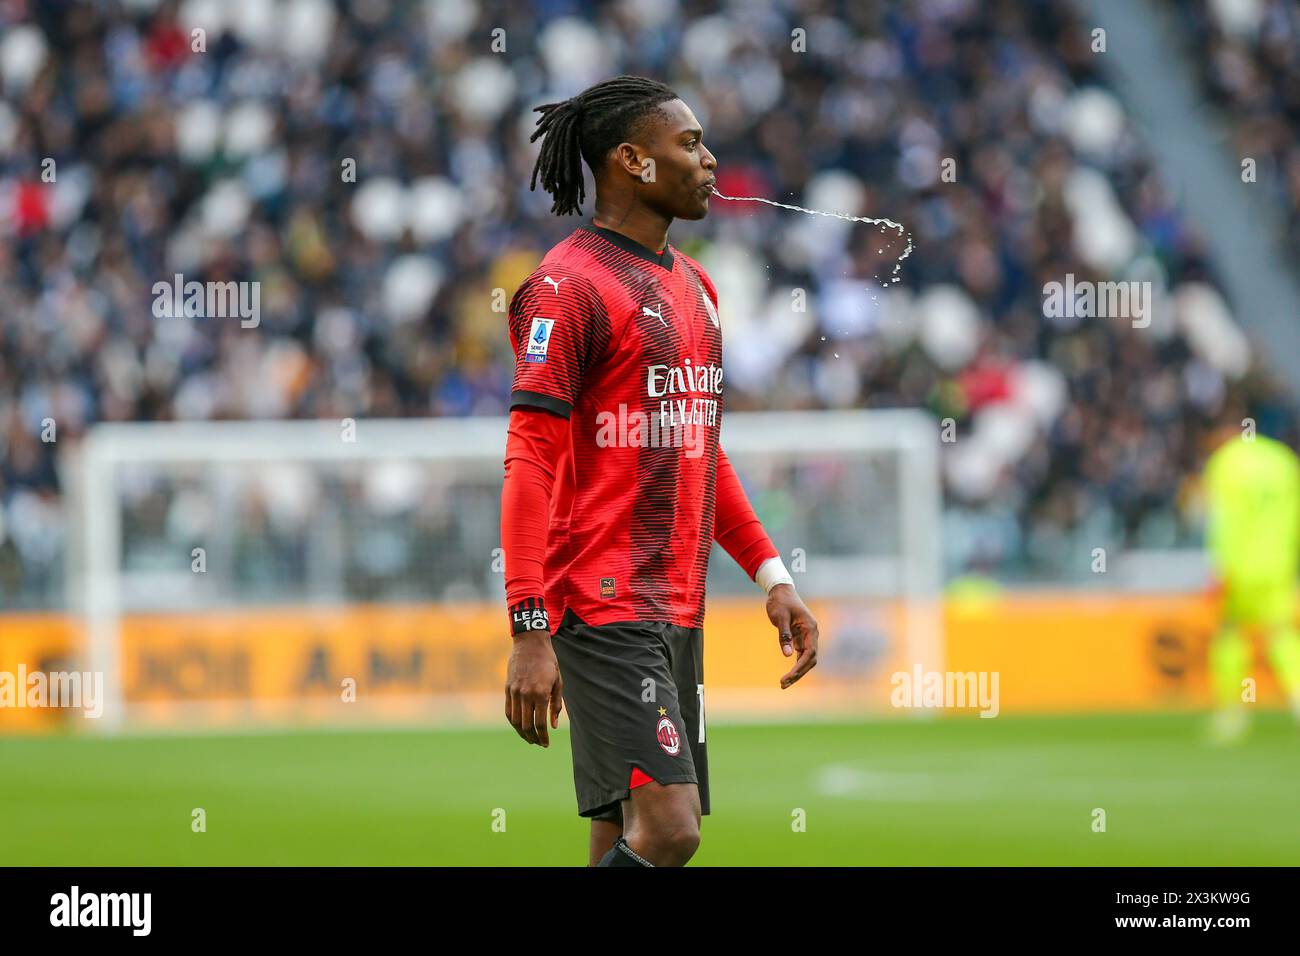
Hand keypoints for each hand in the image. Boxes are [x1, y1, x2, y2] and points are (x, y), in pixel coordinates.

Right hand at [505, 631, 562, 745]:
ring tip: (529, 739)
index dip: (543, 737)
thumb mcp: (558, 682)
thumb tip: (554, 726)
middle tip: (539, 743)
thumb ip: (556, 705)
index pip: (540, 723)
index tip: (546, 743)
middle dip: (533, 738)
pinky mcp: (508, 689)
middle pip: (527, 725)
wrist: (530, 644)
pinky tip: (520, 727)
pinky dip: (513, 722)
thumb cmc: (548, 662)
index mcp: (541, 693)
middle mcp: (526, 694)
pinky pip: (508, 711)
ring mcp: (515, 692)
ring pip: (515, 721)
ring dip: (522, 733)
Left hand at [766, 583, 818, 688]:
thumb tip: (787, 655)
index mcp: (810, 628)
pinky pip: (801, 655)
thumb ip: (784, 635)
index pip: (810, 652)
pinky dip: (795, 665)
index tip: (789, 676)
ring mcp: (807, 637)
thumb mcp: (780, 617)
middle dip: (798, 672)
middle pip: (810, 659)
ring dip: (797, 671)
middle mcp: (812, 634)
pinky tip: (788, 675)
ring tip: (784, 683)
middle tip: (783, 683)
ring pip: (806, 659)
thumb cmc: (780, 602)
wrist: (781, 591)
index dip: (800, 666)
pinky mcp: (800, 638)